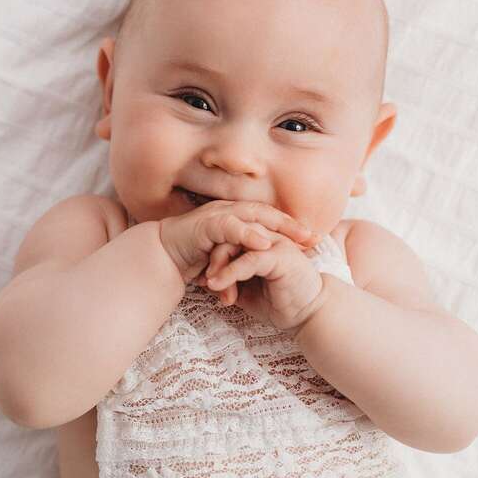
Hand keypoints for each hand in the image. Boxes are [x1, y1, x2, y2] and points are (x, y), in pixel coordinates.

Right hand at [159, 200, 319, 285]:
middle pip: (267, 213)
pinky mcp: (206, 225)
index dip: (291, 228)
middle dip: (291, 225)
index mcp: (236, 218)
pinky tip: (264, 243)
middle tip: (313, 238)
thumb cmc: (194, 258)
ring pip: (252, 216)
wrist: (163, 257)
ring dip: (276, 226)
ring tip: (297, 238)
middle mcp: (229, 212)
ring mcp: (218, 215)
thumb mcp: (226, 257)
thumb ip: (243, 256)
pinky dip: (248, 234)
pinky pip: (230, 227)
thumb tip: (265, 265)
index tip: (314, 240)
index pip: (268, 219)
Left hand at [201, 228, 326, 332]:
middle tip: (203, 281)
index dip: (212, 253)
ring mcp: (275, 243)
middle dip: (212, 257)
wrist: (309, 316)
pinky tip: (216, 285)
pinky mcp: (279, 256)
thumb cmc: (280, 302)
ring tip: (208, 283)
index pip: (230, 234)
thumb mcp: (247, 290)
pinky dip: (229, 272)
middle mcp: (268, 235)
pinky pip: (248, 260)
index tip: (200, 275)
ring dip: (218, 264)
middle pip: (229, 233)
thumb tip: (206, 279)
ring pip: (236, 242)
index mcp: (261, 239)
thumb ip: (230, 279)